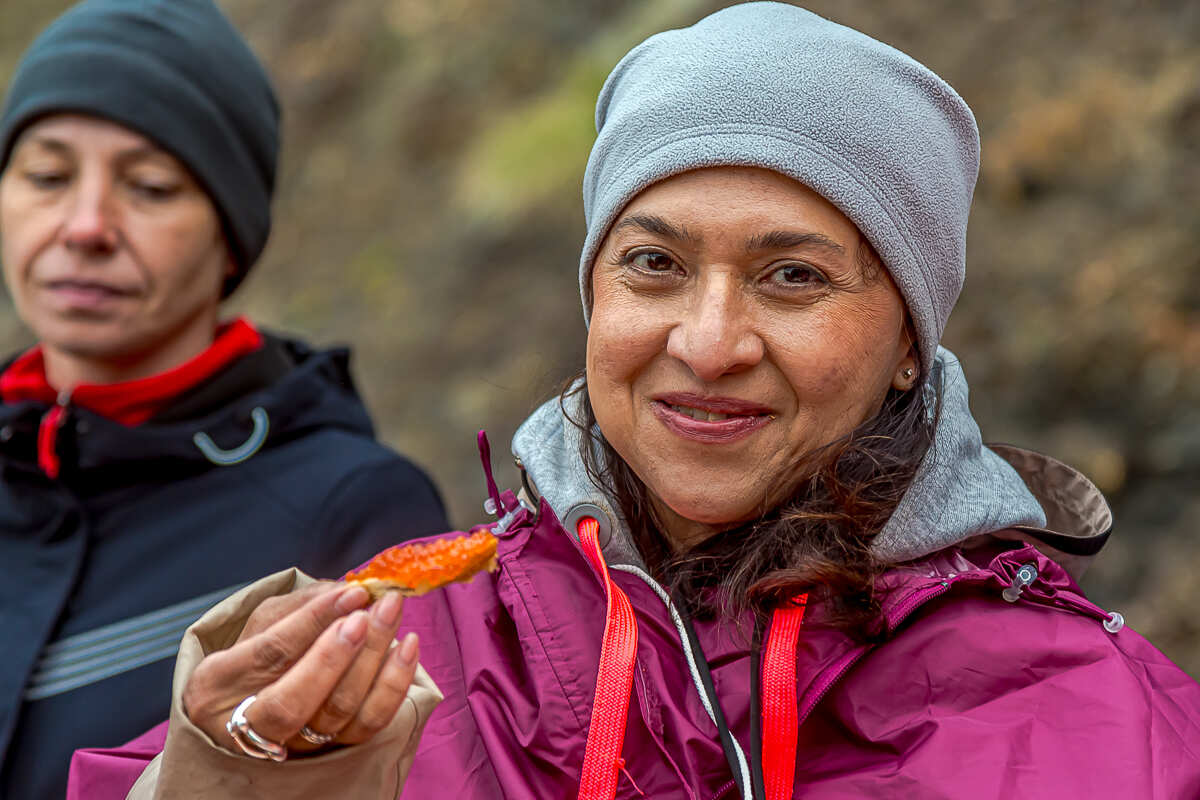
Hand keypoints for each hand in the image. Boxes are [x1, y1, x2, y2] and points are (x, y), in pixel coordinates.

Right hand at [182, 582, 420, 756]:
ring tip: (392, 615)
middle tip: (372, 610)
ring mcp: (290, 743)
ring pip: (337, 711)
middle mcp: (246, 724)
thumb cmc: (257, 653)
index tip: (352, 592)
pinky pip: (368, 724)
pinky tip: (406, 647)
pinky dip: (393, 684)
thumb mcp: (262, 622)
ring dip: (374, 659)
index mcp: (217, 682)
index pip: (270, 653)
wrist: (254, 702)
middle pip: (296, 698)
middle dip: (341, 651)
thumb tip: (347, 590)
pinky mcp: (329, 750)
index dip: (314, 621)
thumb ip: (300, 603)